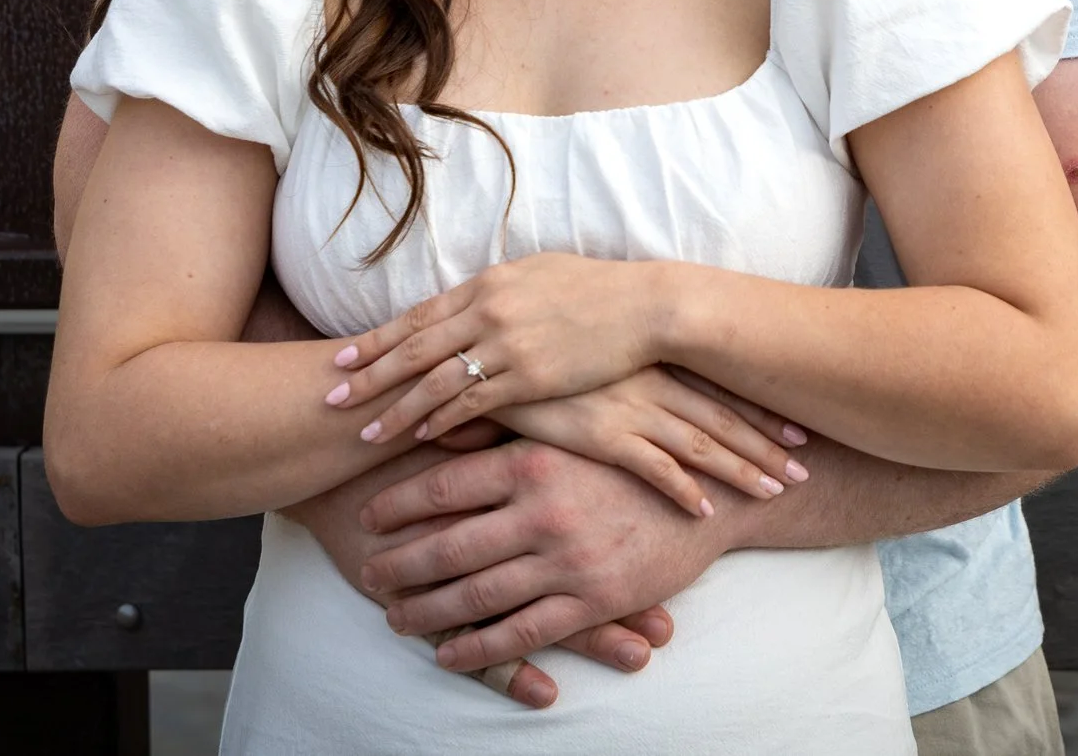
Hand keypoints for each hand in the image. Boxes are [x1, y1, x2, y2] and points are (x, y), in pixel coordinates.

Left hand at [278, 448, 672, 708]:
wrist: (712, 491)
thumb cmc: (634, 452)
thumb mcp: (569, 429)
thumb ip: (505, 432)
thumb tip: (436, 424)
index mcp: (534, 462)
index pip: (444, 486)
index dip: (398, 504)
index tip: (365, 515)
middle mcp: (544, 512)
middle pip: (448, 547)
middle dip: (400, 566)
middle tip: (367, 576)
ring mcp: (568, 560)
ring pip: (477, 596)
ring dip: (428, 613)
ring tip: (395, 619)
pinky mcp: (593, 601)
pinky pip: (522, 633)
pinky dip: (478, 649)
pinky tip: (448, 654)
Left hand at [333, 254, 672, 443]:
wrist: (646, 306)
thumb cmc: (597, 289)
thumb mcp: (537, 273)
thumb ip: (496, 290)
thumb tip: (464, 303)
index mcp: (487, 283)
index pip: (418, 316)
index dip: (376, 340)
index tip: (342, 359)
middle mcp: (488, 310)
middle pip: (414, 348)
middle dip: (368, 377)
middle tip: (330, 399)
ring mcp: (508, 344)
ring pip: (436, 381)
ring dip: (396, 409)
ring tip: (365, 433)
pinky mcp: (531, 377)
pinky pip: (474, 402)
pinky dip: (441, 420)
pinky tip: (419, 436)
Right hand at [488, 366, 810, 518]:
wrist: (489, 358)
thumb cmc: (541, 348)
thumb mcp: (595, 347)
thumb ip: (626, 359)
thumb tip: (654, 367)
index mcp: (651, 355)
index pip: (720, 382)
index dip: (760, 404)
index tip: (799, 422)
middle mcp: (649, 379)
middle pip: (723, 415)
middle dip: (767, 441)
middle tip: (808, 463)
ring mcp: (627, 408)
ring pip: (700, 444)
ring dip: (743, 468)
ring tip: (779, 490)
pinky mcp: (599, 436)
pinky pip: (653, 469)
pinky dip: (685, 490)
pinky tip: (709, 511)